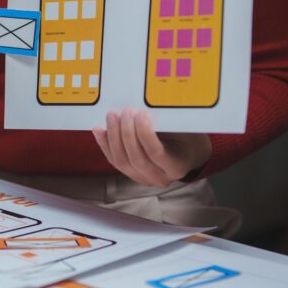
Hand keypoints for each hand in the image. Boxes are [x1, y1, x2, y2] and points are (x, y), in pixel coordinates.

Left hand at [92, 109, 211, 187]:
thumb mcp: (185, 130)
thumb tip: (144, 108)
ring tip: (113, 116)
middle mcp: (160, 178)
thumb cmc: (188, 137)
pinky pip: (114, 161)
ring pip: (122, 161)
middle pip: (136, 158)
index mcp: (177, 167)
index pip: (156, 153)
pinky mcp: (130, 174)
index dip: (145, 133)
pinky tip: (99, 130)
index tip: (141, 114)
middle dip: (127, 133)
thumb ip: (168, 123)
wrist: (188, 153)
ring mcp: (143, 178)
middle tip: (125, 111)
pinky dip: (105, 144)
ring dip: (114, 136)